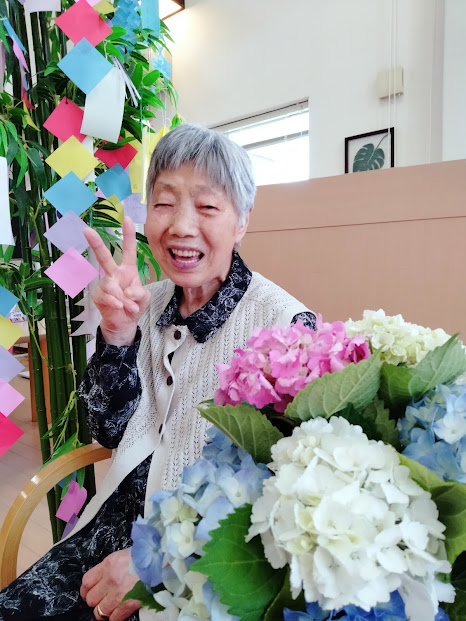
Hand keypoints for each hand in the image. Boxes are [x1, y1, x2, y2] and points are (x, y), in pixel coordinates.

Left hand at [80, 549, 139, 620]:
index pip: (86, 582)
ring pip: (99, 612)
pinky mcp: (127, 604)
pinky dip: (114, 617)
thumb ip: (110, 567)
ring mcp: (117, 594)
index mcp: (108, 565)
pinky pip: (113, 618)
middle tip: (102, 600)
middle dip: (95, 601)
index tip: (89, 593)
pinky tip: (119, 612)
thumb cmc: (144, 556)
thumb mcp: (122, 556)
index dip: (86, 590)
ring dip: (103, 612)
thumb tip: (103, 578)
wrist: (161, 561)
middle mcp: (109, 580)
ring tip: (110, 608)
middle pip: (91, 599)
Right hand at [84, 217, 150, 345]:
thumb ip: (139, 293)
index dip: (128, 235)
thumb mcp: (144, 298)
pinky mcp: (98, 296)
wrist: (125, 323)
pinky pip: (106, 296)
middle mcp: (114, 274)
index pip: (128, 250)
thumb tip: (126, 291)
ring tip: (129, 307)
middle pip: (104, 257)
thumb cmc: (134, 306)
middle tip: (87, 230)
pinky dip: (116, 303)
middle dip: (96, 244)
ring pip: (110, 285)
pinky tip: (121, 307)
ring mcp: (104, 284)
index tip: (127, 218)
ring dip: (123, 298)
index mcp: (128, 270)